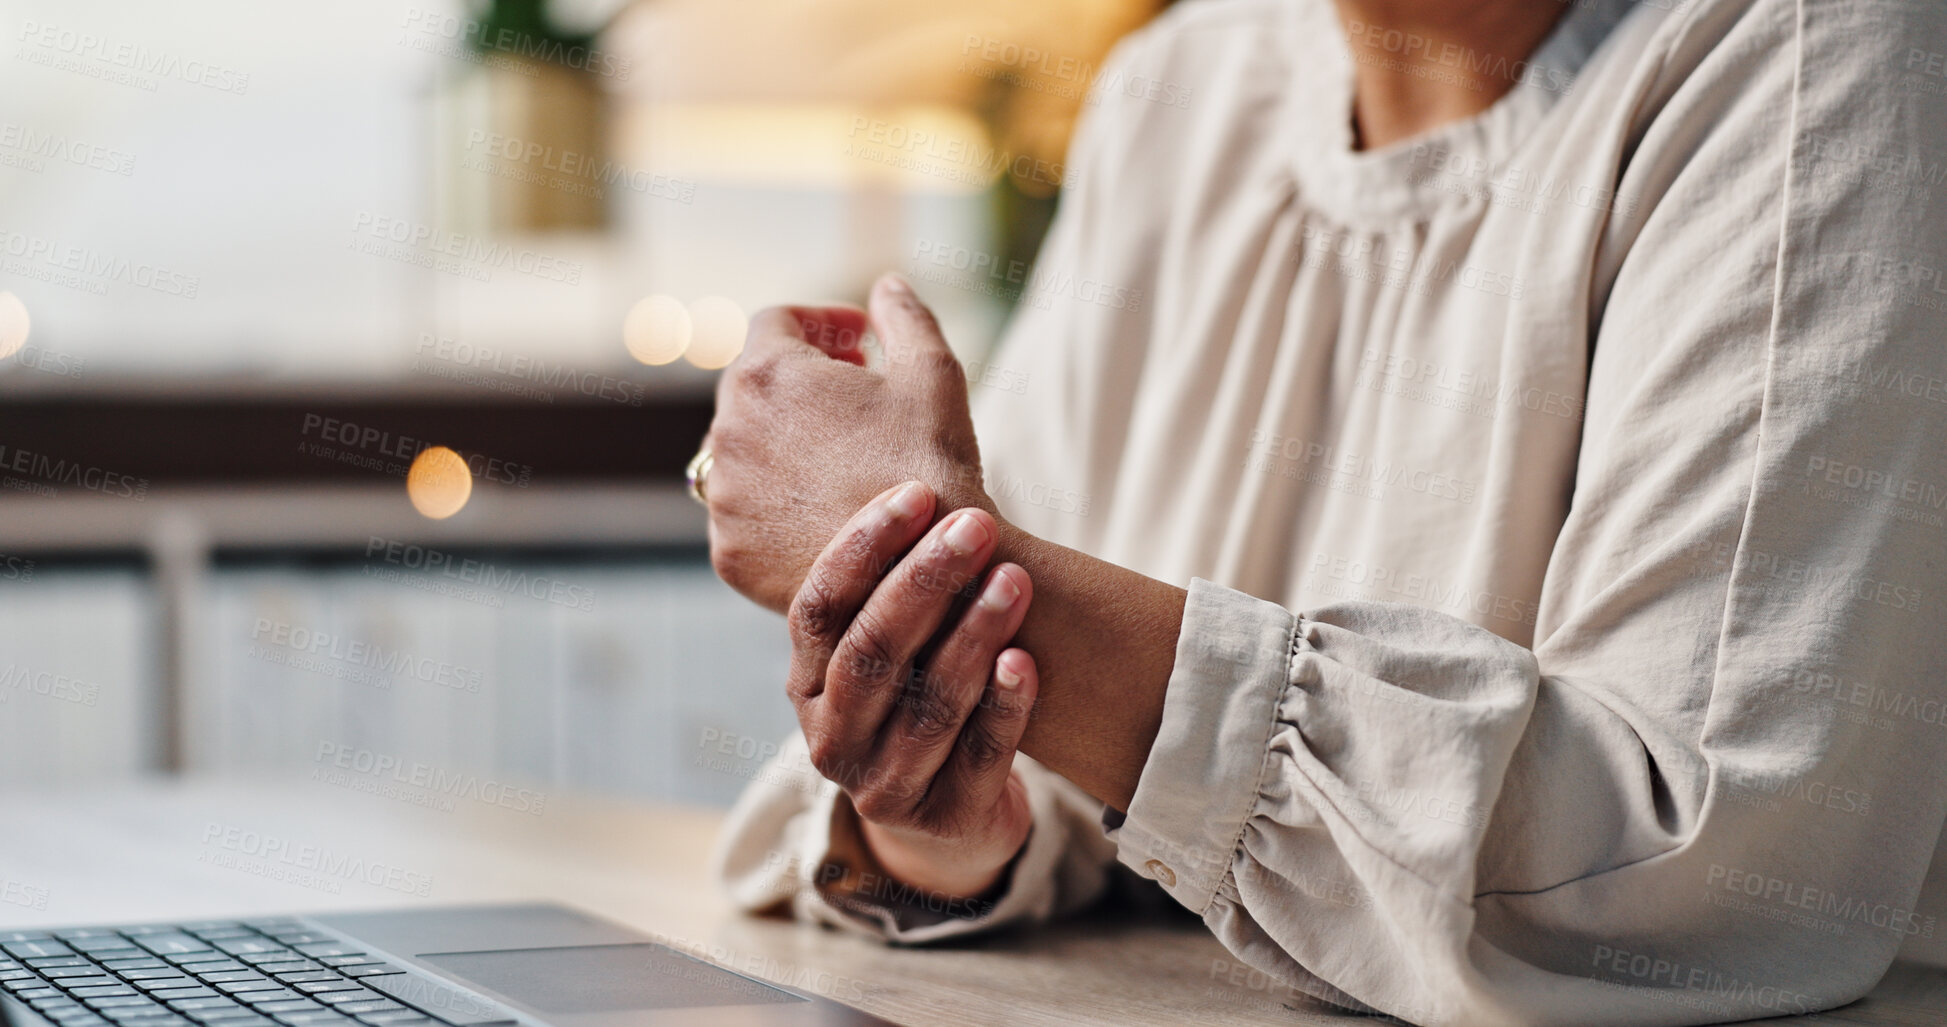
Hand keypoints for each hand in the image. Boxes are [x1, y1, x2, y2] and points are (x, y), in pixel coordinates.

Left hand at [704, 275, 990, 612]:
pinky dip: (775, 504)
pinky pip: (743, 514)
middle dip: (800, 382)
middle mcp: (726, 432)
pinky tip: (823, 511)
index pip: (777, 322)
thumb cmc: (931, 462)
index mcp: (766, 375)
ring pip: (741, 452)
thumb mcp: (932, 371)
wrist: (927, 570)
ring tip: (839, 457)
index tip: (859, 341)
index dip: (822, 322)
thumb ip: (905, 315)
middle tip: (854, 395)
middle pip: (751, 386)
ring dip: (782, 443)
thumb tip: (888, 285)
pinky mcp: (730, 554)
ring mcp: (723, 499)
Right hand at [789, 481, 1038, 900]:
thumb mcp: (892, 647)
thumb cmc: (924, 698)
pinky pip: (977, 756)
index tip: (919, 493)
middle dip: (925, 582)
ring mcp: (884, 786)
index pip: (820, 608)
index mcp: (806, 683)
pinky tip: (1025, 661)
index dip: (866, 547)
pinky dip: (1002, 706)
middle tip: (976, 527)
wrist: (953, 815)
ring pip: (926, 703)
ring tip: (1016, 580)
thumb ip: (894, 583)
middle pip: (870, 652)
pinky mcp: (944, 820)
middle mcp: (831, 738)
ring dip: (972, 634)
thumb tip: (929, 474)